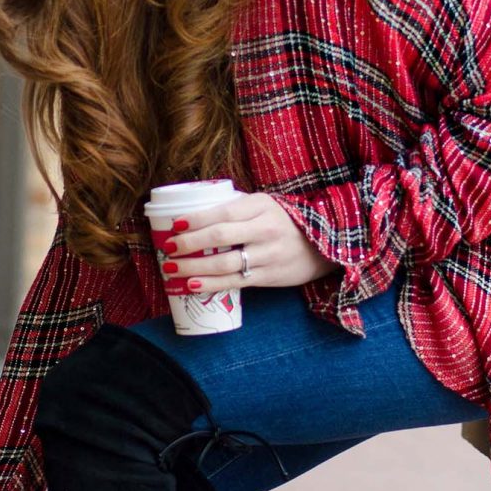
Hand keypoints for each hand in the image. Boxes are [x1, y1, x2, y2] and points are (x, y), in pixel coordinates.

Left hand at [158, 190, 333, 291]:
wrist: (322, 247)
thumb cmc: (283, 223)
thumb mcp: (265, 206)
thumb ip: (237, 207)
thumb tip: (195, 211)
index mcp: (262, 206)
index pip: (223, 212)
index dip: (196, 219)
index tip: (175, 224)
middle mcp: (265, 229)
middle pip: (220, 237)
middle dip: (189, 243)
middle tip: (167, 248)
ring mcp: (268, 255)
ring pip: (224, 263)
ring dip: (193, 267)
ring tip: (172, 268)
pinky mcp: (268, 277)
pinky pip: (234, 282)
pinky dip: (210, 284)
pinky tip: (192, 285)